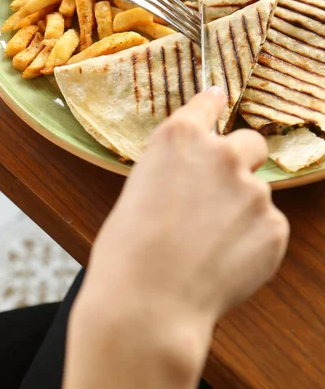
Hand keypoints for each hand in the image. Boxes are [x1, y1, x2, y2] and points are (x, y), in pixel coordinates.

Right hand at [64, 87, 288, 388]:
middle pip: (250, 142)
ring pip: (256, 192)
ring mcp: (252, 190)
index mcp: (180, 137)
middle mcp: (222, 154)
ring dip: (241, 210)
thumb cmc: (129, 249)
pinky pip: (267, 227)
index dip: (214, 103)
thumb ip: (176, 167)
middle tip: (222, 191)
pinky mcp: (274, 227)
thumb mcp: (140, 189)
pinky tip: (223, 262)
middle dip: (240, 161)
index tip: (219, 99)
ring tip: (208, 244)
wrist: (148, 303)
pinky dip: (251, 241)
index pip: (208, 104)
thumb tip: (197, 169)